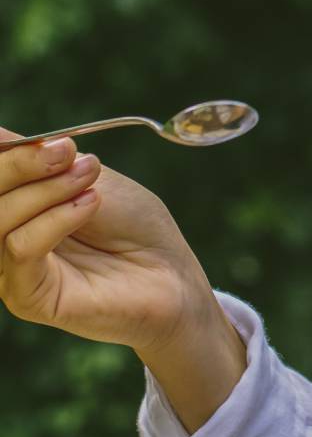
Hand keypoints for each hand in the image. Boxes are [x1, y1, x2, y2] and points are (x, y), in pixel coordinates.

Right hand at [0, 126, 212, 356]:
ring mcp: (11, 271)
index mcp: (14, 206)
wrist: (170, 269)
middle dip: (19, 165)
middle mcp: (3, 239)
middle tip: (66, 151)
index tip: (51, 138)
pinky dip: (55, 219)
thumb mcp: (84, 176)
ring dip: (46, 191)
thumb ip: (38, 160)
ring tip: (89, 179)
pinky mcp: (28, 297)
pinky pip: (21, 250)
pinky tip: (90, 205)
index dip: (8, 155)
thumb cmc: (131, 222)